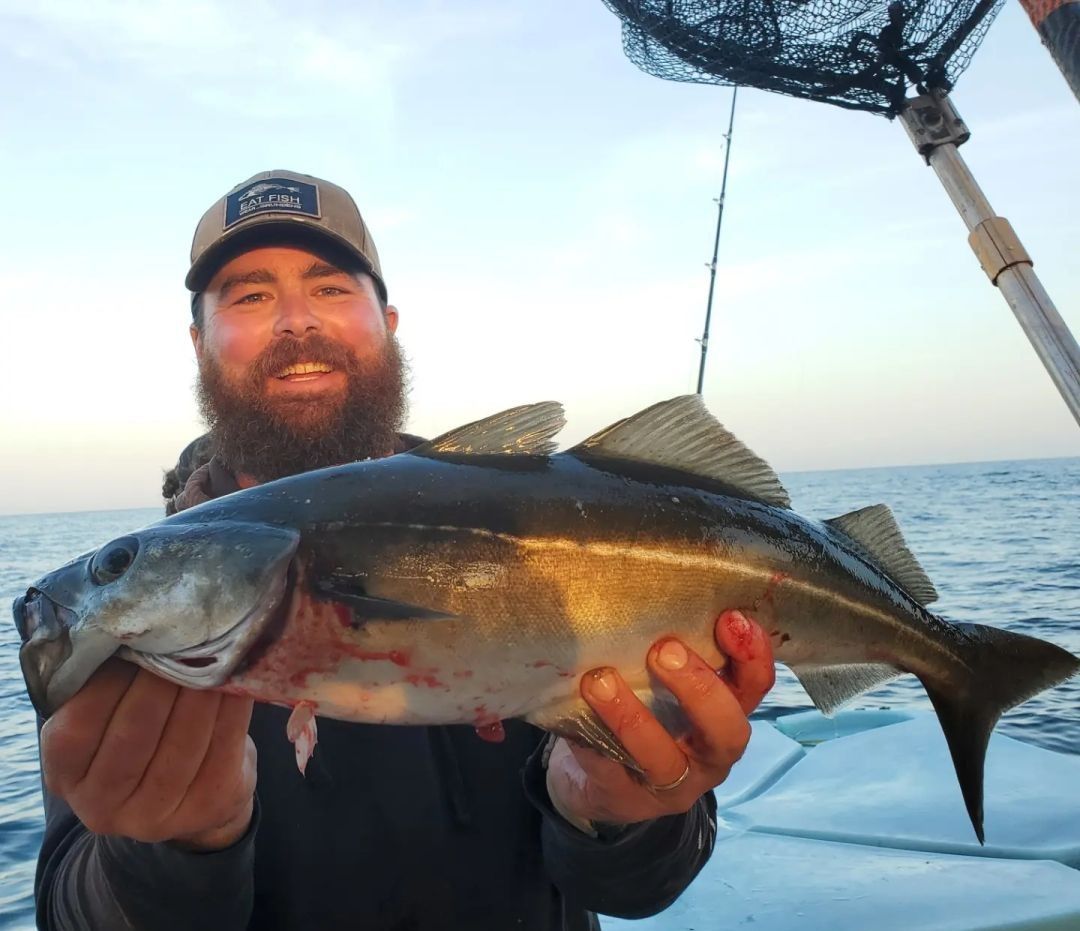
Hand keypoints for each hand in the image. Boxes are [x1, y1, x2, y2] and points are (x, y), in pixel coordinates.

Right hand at [40, 658, 256, 850]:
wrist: (189, 791)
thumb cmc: (141, 736)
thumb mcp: (106, 718)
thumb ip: (103, 685)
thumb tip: (132, 623)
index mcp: (65, 774)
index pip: (79, 725)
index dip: (111, 679)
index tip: (138, 639)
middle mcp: (101, 804)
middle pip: (135, 732)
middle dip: (161, 679)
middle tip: (182, 639)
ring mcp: (153, 815)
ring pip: (184, 740)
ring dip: (202, 689)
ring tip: (214, 654)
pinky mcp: (205, 807)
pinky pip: (223, 747)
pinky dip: (232, 708)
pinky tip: (236, 681)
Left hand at [546, 610, 774, 826]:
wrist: (601, 781)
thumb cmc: (644, 711)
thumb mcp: (668, 684)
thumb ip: (677, 649)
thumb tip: (659, 585)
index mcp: (726, 716)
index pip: (755, 687)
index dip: (752, 655)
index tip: (729, 618)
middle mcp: (709, 754)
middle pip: (727, 731)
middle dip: (699, 688)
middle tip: (665, 650)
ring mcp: (671, 784)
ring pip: (661, 757)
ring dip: (631, 717)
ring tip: (599, 680)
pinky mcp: (626, 800)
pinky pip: (609, 773)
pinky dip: (591, 744)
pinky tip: (574, 715)